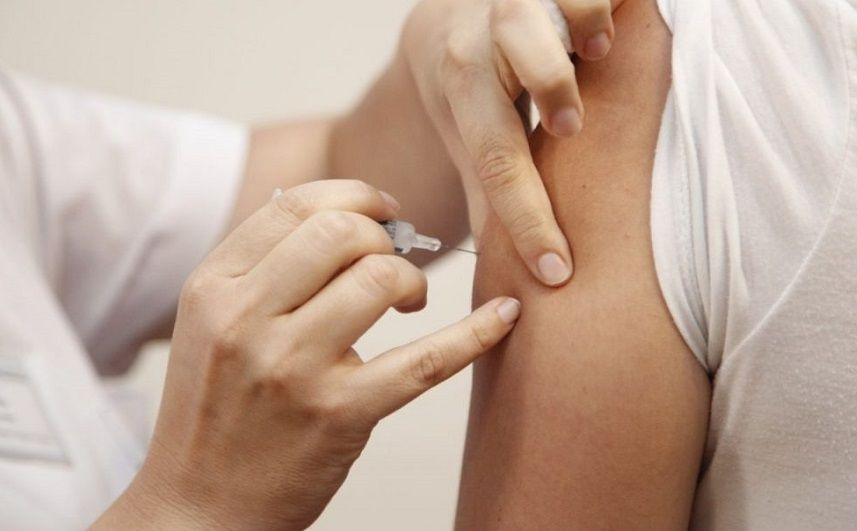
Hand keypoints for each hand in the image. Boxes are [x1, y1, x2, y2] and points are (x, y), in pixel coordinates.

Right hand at [94, 180, 519, 529]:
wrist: (200, 508)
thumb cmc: (216, 411)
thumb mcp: (210, 325)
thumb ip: (262, 268)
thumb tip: (348, 216)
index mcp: (213, 288)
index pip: (294, 206)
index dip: (355, 196)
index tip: (384, 212)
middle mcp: (246, 319)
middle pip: (342, 231)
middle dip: (385, 236)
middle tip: (394, 262)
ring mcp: (293, 367)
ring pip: (381, 277)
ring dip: (411, 280)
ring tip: (409, 302)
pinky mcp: (340, 414)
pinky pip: (426, 360)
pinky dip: (475, 333)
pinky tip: (503, 316)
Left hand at [400, 0, 618, 285]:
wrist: (447, 16)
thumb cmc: (465, 86)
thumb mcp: (462, 134)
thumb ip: (487, 188)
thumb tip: (500, 269)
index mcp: (462, 82)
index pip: (495, 158)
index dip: (528, 220)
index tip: (557, 270)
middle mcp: (489, 32)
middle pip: (527, 54)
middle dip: (552, 87)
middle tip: (569, 125)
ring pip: (567, 4)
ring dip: (588, 28)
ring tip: (597, 51)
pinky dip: (611, 4)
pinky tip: (613, 25)